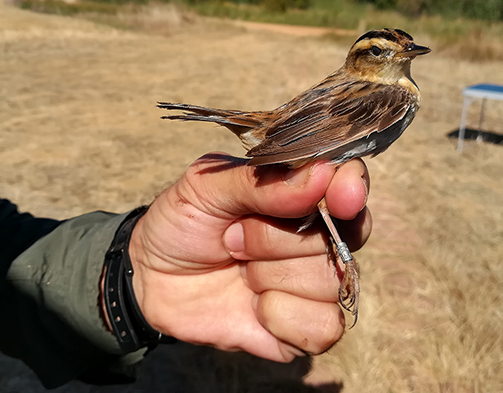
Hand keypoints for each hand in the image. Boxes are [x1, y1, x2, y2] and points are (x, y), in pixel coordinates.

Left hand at [128, 154, 370, 360]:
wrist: (151, 278)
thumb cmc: (183, 222)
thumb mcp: (206, 187)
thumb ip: (260, 180)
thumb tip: (321, 175)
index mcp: (300, 191)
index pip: (350, 182)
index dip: (351, 189)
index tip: (341, 197)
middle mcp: (317, 235)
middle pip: (340, 237)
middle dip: (274, 238)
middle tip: (232, 238)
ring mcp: (313, 283)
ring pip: (330, 280)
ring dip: (270, 276)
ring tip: (238, 267)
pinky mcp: (304, 328)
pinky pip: (321, 326)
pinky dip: (278, 316)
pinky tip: (253, 306)